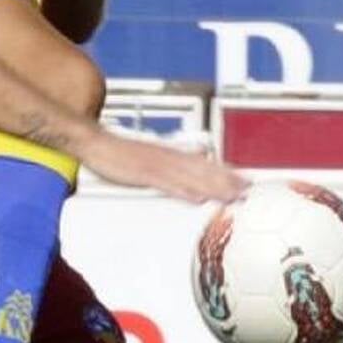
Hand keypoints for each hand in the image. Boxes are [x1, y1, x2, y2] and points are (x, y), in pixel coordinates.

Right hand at [77, 133, 249, 203]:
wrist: (93, 143)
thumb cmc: (116, 153)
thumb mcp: (147, 157)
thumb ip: (169, 163)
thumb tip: (190, 166)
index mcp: (168, 154)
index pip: (203, 163)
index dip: (226, 172)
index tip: (245, 181)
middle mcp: (167, 157)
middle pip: (202, 170)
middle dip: (226, 181)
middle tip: (248, 191)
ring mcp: (155, 165)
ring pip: (189, 176)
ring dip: (211, 187)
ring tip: (232, 196)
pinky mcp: (142, 173)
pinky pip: (165, 184)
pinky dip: (181, 191)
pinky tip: (195, 199)